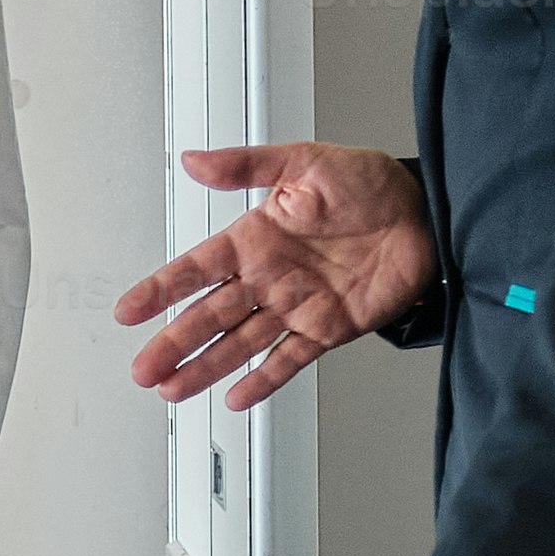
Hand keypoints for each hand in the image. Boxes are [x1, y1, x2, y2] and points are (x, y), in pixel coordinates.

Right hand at [118, 145, 437, 406]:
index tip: (129, 310)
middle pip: (210, 316)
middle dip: (174, 344)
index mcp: (255, 237)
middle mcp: (269, 276)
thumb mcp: (303, 161)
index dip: (160, 290)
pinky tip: (236, 395)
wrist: (425, 209)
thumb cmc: (368, 181)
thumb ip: (246, 165)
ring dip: (206, 367)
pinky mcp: (328, 328)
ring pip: (240, 344)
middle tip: (144, 368)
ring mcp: (296, 306)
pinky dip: (264, 380)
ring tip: (173, 390)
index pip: (196, 268)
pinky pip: (289, 359)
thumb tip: (195, 160)